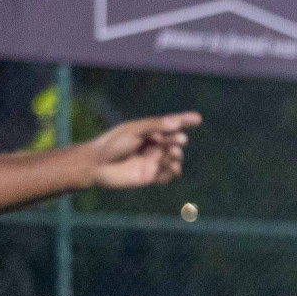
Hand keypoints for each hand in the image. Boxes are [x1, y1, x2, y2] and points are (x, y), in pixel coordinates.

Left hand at [86, 112, 201, 188]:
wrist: (98, 165)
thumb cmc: (113, 143)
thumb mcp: (134, 130)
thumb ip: (155, 126)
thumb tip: (177, 124)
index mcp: (149, 131)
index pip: (171, 124)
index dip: (185, 121)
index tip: (197, 119)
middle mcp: (154, 145)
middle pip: (175, 141)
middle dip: (178, 140)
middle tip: (178, 140)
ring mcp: (154, 161)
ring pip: (175, 158)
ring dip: (176, 155)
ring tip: (171, 154)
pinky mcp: (152, 176)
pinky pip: (169, 174)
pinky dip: (173, 170)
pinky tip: (172, 167)